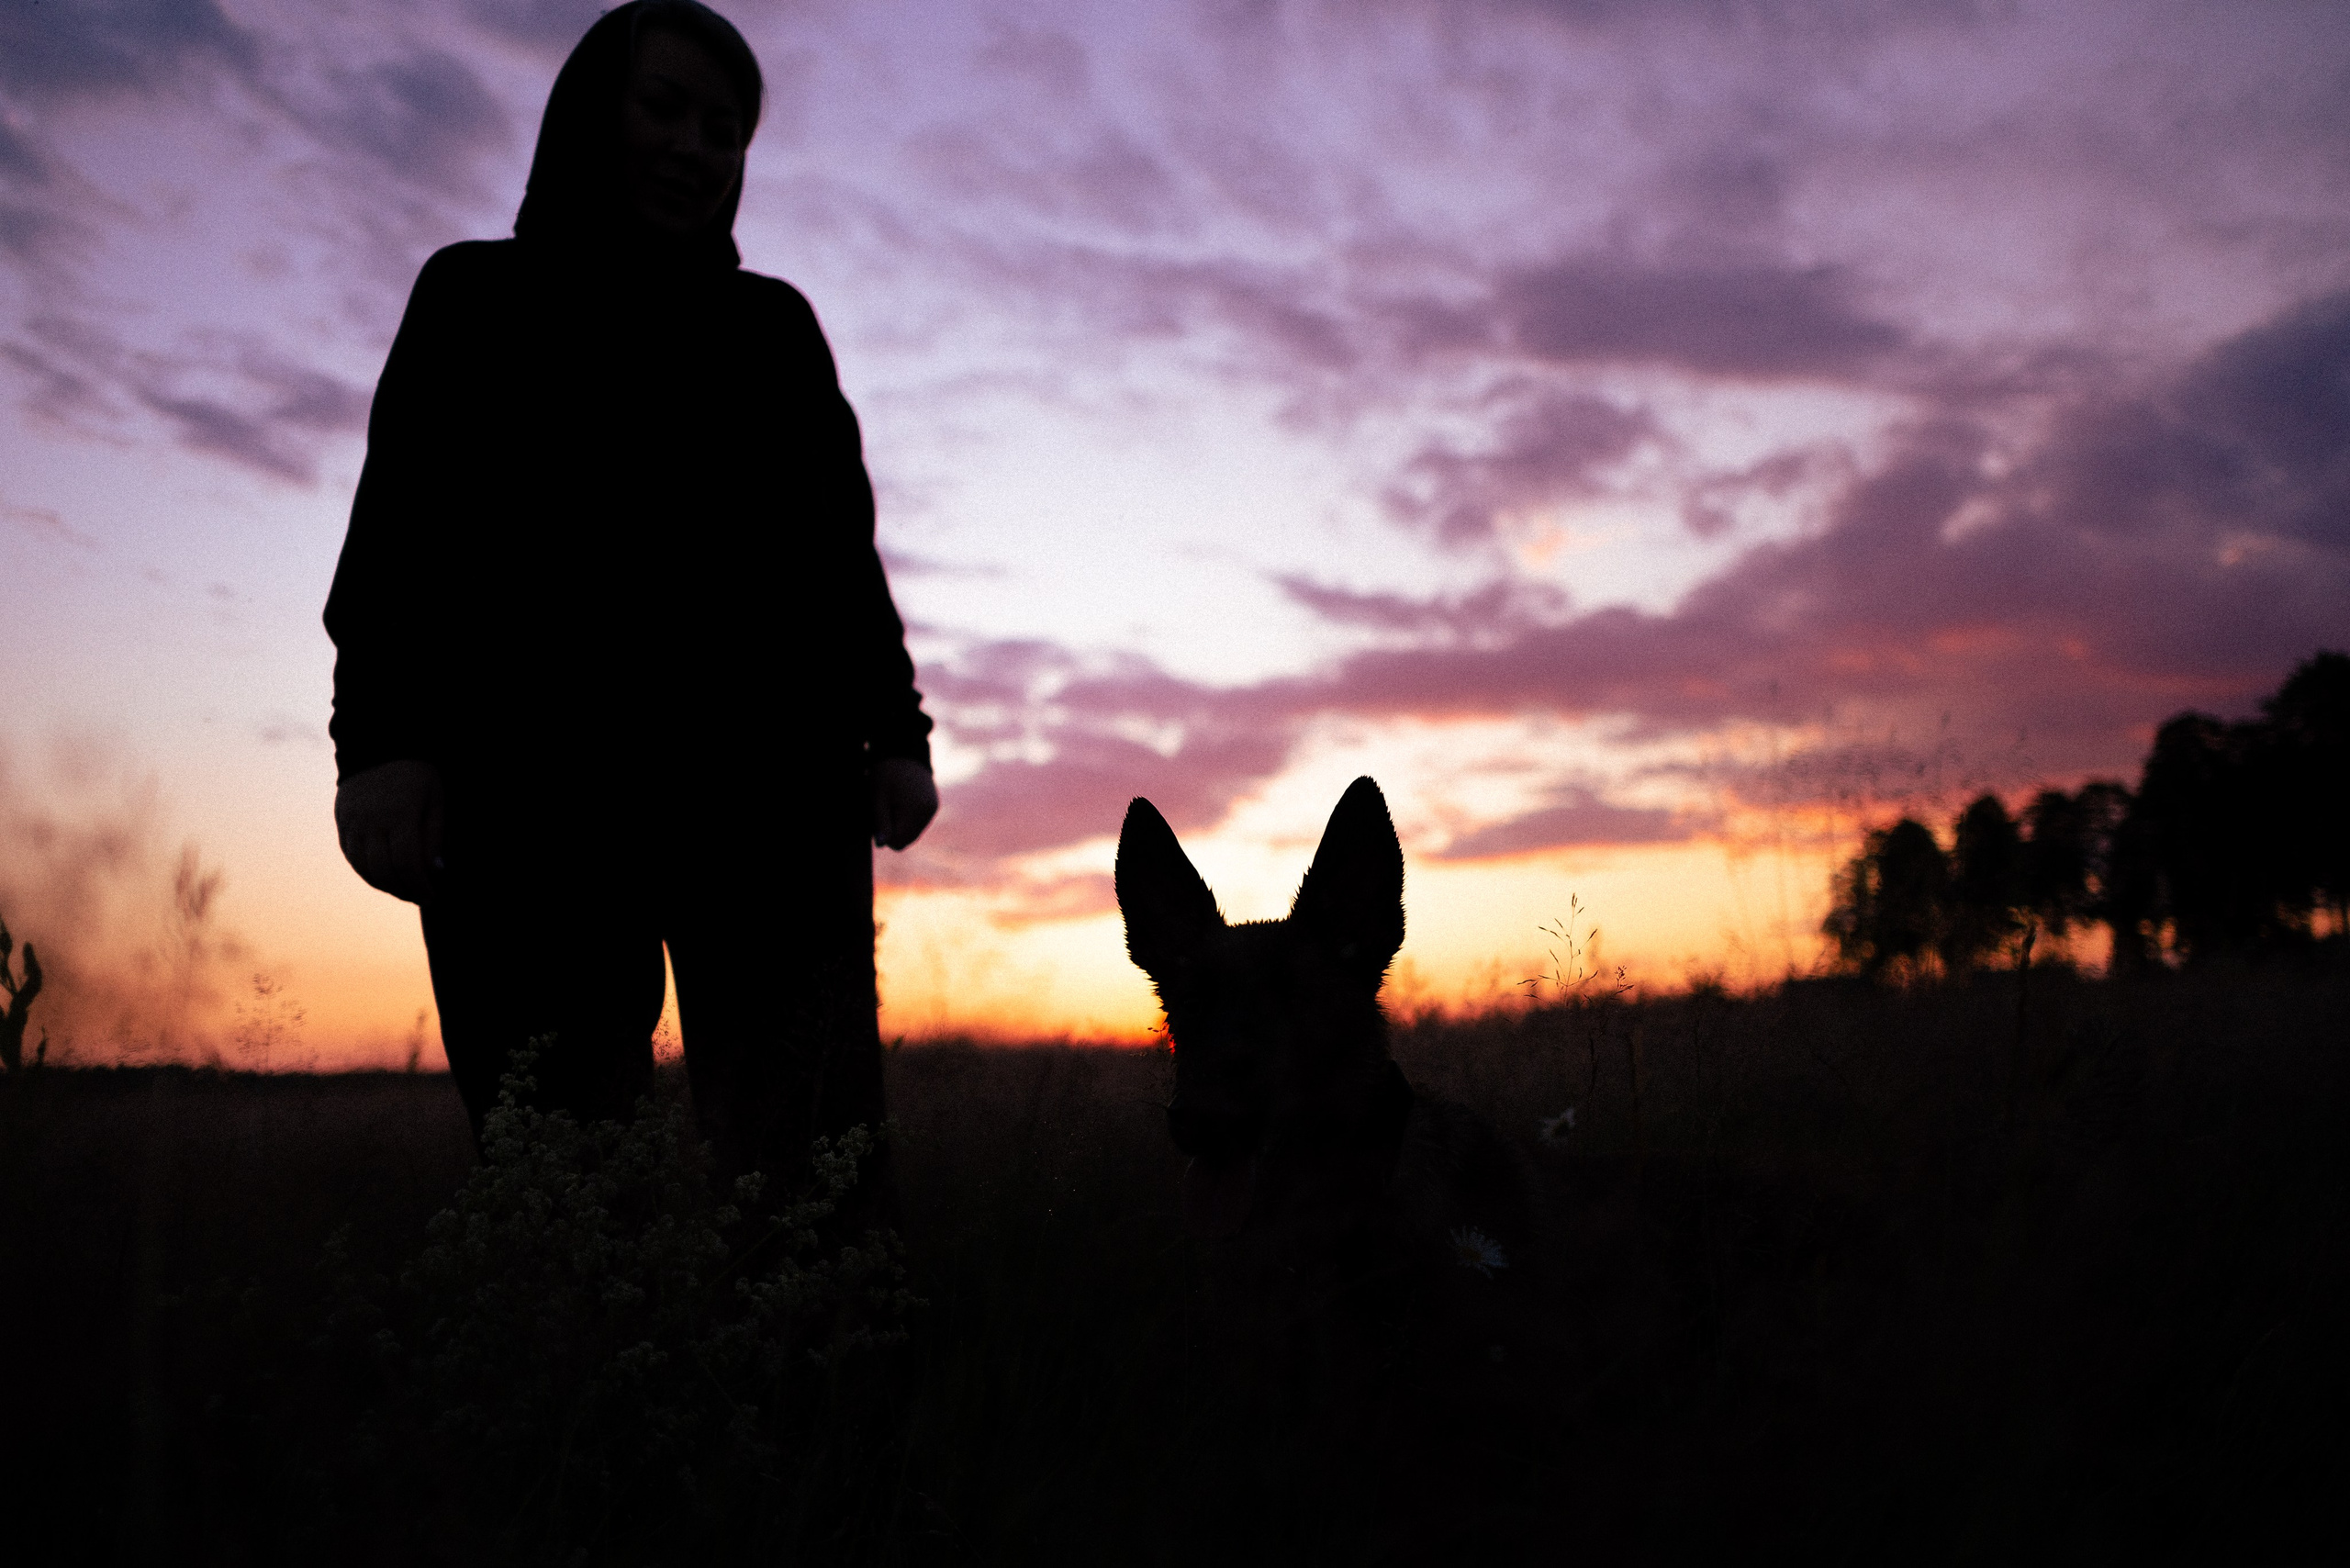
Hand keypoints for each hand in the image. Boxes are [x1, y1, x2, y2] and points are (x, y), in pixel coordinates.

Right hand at [335, 759, 445, 903]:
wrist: (379, 745)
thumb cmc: (417, 774)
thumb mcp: (436, 800)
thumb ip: (434, 837)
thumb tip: (434, 872)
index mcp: (399, 814)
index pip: (406, 864)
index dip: (419, 886)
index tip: (433, 896)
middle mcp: (371, 821)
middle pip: (383, 871)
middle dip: (404, 890)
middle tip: (421, 896)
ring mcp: (352, 822)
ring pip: (364, 868)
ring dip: (385, 885)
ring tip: (405, 889)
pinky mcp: (342, 822)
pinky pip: (351, 857)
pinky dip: (367, 872)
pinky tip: (385, 877)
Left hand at [871, 757, 937, 850]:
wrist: (904, 749)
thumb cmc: (887, 772)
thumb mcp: (878, 796)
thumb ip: (881, 822)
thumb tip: (882, 846)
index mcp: (916, 811)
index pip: (897, 843)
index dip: (884, 833)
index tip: (878, 814)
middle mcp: (929, 813)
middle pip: (906, 840)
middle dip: (893, 830)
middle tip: (885, 807)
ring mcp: (933, 809)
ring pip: (912, 833)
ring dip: (901, 824)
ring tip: (894, 802)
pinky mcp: (933, 805)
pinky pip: (918, 823)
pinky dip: (908, 818)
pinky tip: (902, 801)